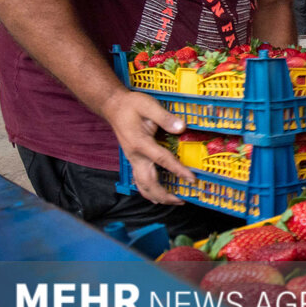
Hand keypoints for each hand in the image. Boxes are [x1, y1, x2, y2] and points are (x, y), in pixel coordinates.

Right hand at [102, 89, 195, 204]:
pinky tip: (158, 195)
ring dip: (157, 196)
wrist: (113, 107)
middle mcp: (136, 156)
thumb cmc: (131, 105)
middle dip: (165, 195)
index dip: (178, 170)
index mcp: (141, 143)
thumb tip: (181, 127)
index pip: (163, 160)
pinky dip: (149, 191)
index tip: (192, 179)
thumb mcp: (148, 105)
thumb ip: (164, 117)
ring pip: (142, 185)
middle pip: (149, 182)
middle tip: (182, 200)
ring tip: (173, 201)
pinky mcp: (134, 160)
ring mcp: (133, 160)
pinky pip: (140, 181)